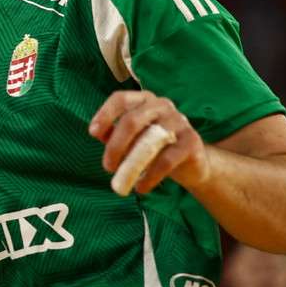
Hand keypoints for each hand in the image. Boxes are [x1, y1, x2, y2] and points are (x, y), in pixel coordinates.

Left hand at [88, 91, 209, 193]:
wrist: (193, 163)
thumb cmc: (155, 146)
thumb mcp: (133, 138)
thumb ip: (114, 133)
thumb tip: (97, 132)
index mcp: (145, 100)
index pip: (121, 99)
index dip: (105, 114)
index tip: (92, 133)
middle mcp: (162, 105)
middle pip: (132, 120)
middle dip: (115, 145)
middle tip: (107, 167)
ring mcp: (179, 122)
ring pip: (148, 141)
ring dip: (131, 164)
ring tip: (122, 181)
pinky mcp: (191, 142)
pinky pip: (166, 160)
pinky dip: (150, 177)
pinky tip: (141, 188)